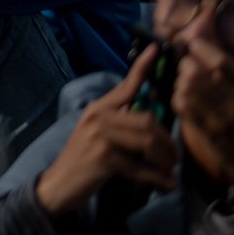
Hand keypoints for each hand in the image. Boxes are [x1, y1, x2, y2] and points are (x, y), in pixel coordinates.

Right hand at [34, 45, 179, 215]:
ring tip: (169, 172)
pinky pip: (142, 167)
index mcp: (98, 109)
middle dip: (168, 143)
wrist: (59, 184)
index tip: (157, 48)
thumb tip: (153, 125)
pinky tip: (166, 185)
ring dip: (165, 161)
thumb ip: (121, 125)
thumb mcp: (98, 135)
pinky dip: (159, 179)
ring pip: (149, 142)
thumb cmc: (84, 160)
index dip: (143, 67)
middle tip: (174, 160)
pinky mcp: (104, 157)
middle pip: (148, 122)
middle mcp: (98, 117)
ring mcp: (100, 136)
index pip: (126, 86)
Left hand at [172, 37, 233, 184]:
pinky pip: (183, 110)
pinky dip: (180, 100)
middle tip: (188, 68)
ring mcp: (223, 120)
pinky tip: (186, 100)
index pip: (220, 61)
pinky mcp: (210, 135)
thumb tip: (205, 48)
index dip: (201, 48)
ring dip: (181, 83)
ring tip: (186, 85)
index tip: (194, 46)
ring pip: (185, 90)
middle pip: (196, 73)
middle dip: (187, 66)